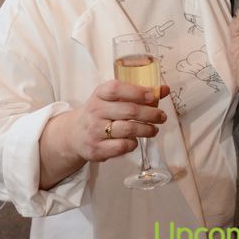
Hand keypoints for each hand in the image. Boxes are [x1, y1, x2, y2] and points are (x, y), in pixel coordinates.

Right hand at [39, 81, 168, 188]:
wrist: (74, 134)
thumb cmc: (101, 112)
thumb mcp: (113, 98)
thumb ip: (137, 93)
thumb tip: (164, 90)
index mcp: (99, 94)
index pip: (117, 89)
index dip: (137, 91)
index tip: (154, 96)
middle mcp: (95, 111)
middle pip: (129, 111)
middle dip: (151, 114)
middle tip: (162, 116)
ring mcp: (94, 131)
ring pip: (128, 129)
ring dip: (147, 129)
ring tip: (154, 129)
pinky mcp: (96, 149)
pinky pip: (122, 147)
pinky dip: (133, 143)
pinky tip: (136, 140)